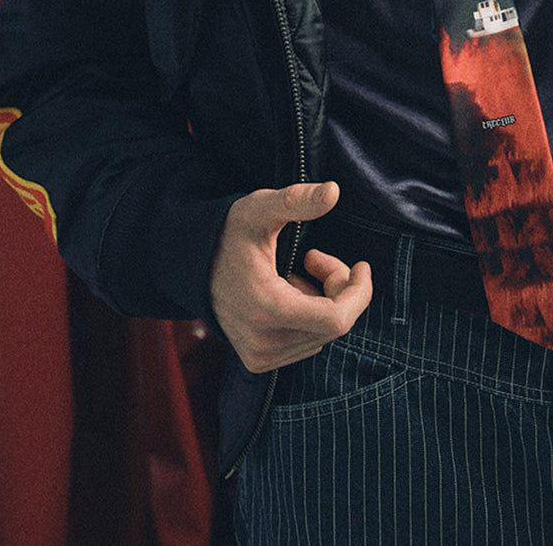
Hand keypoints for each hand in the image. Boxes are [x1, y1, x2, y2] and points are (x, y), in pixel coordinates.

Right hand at [209, 180, 371, 373]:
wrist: (191, 265)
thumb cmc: (228, 233)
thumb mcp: (261, 209)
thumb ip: (297, 201)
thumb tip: (333, 191)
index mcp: (267, 309)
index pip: (337, 320)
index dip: (359, 293)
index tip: (361, 265)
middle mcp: (263, 342)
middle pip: (333, 324)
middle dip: (337, 287)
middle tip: (314, 257)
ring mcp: (260, 356)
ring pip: (322, 334)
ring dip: (323, 300)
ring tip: (297, 270)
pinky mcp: (259, 360)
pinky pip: (307, 342)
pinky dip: (309, 315)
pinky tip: (288, 291)